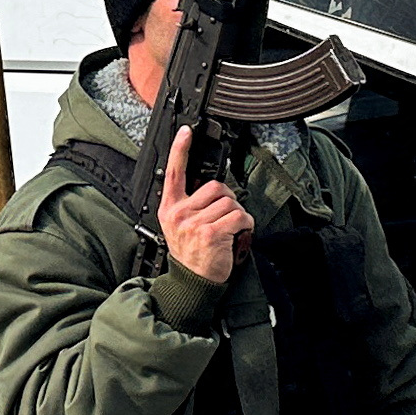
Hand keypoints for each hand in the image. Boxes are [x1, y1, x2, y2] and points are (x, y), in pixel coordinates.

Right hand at [156, 125, 251, 286]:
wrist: (193, 282)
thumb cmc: (191, 254)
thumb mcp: (178, 226)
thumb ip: (187, 204)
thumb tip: (209, 188)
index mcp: (169, 208)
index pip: (173, 172)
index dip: (180, 149)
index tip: (186, 132)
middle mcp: (179, 213)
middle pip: (214, 186)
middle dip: (226, 198)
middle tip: (224, 216)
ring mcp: (194, 223)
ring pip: (229, 201)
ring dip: (237, 214)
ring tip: (230, 228)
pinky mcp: (211, 233)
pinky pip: (238, 215)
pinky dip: (246, 223)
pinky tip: (238, 233)